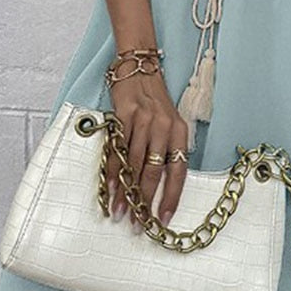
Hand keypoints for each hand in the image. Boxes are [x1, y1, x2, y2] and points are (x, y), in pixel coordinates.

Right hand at [105, 66, 188, 231]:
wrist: (139, 66)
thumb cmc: (154, 100)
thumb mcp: (169, 122)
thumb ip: (167, 148)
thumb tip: (160, 186)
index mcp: (180, 131)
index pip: (178, 170)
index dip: (171, 197)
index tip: (163, 219)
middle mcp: (164, 126)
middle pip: (154, 171)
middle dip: (145, 201)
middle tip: (138, 223)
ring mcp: (143, 121)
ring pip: (134, 164)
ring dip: (126, 192)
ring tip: (121, 213)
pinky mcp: (123, 116)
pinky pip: (117, 150)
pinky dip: (112, 172)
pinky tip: (110, 189)